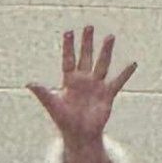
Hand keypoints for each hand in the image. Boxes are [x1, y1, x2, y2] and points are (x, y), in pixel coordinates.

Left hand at [27, 26, 136, 148]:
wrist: (80, 135)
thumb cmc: (64, 121)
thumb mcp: (53, 105)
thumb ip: (42, 93)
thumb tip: (28, 83)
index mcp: (70, 81)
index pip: (69, 60)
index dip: (68, 47)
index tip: (69, 32)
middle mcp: (84, 80)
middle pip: (86, 57)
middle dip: (87, 43)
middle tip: (89, 27)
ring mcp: (96, 86)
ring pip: (102, 64)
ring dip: (106, 51)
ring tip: (110, 37)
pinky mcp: (107, 95)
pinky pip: (117, 82)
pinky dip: (125, 74)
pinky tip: (133, 64)